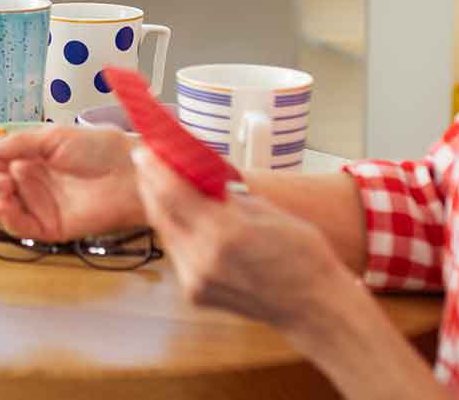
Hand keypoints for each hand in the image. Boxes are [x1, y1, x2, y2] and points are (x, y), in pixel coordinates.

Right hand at [0, 125, 143, 240]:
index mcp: (31, 159)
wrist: (131, 172)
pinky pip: (20, 226)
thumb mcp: (53, 137)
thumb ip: (17, 144)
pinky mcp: (50, 228)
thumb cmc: (100, 149)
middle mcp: (32, 185)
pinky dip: (6, 215)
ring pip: (1, 209)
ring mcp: (40, 207)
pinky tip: (4, 200)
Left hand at [130, 147, 350, 333]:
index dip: (154, 169)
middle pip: (160, 212)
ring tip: (164, 185)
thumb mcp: (268, 211)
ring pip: (165, 233)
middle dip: (152, 184)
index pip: (173, 193)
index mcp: (225, 233)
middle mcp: (203, 259)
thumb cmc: (302, 255)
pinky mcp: (195, 293)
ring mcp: (196, 280)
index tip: (145, 150)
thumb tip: (197, 176)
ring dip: (162, 207)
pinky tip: (183, 218)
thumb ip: (227, 197)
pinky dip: (177, 232)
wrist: (313, 306)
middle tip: (149, 163)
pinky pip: (177, 254)